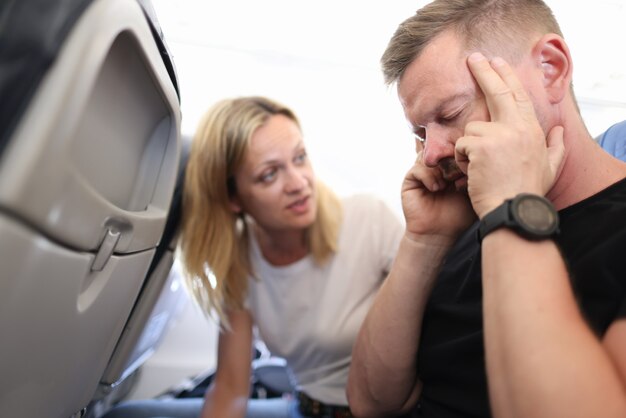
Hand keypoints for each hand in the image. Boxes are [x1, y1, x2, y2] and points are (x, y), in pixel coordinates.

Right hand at [401, 139, 475, 243]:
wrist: (440, 234)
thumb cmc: (460, 215)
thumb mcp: (475, 191)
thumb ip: (478, 172)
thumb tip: (482, 153)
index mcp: (454, 167)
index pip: (457, 148)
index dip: (463, 152)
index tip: (471, 162)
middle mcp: (438, 167)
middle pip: (443, 148)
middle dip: (453, 157)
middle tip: (460, 171)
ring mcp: (424, 172)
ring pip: (431, 156)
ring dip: (441, 168)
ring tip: (449, 182)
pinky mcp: (411, 180)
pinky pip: (418, 167)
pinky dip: (428, 176)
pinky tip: (436, 188)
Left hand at [455, 53, 564, 217]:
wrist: (513, 211)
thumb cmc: (527, 193)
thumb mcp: (550, 168)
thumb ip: (555, 147)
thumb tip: (558, 131)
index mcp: (533, 130)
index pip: (518, 96)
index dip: (506, 77)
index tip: (496, 62)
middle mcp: (518, 128)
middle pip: (499, 92)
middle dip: (484, 72)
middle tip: (473, 57)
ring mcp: (500, 135)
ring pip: (471, 129)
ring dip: (468, 147)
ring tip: (478, 168)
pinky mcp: (481, 146)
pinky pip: (461, 144)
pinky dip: (461, 159)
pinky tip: (471, 173)